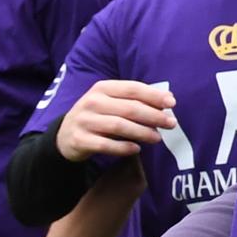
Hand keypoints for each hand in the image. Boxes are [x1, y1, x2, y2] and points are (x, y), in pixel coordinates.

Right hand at [56, 79, 176, 161]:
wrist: (65, 135)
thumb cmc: (98, 115)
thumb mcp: (112, 102)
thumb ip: (135, 99)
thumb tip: (168, 100)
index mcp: (102, 88)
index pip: (133, 89)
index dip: (154, 96)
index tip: (172, 103)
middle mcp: (92, 101)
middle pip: (130, 108)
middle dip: (154, 116)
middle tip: (171, 124)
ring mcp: (84, 121)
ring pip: (119, 126)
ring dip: (142, 132)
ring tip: (157, 138)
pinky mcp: (79, 139)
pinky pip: (106, 145)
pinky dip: (123, 147)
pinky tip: (136, 149)